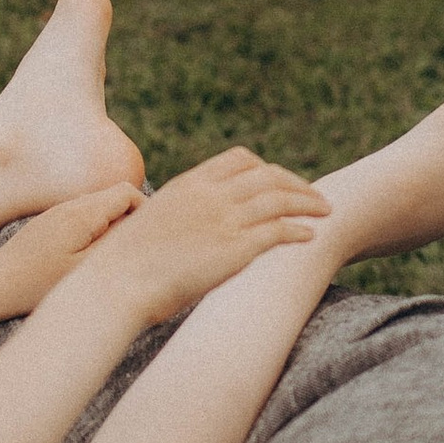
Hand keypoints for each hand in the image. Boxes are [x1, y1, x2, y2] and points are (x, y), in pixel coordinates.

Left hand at [0, 182, 140, 322]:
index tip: (149, 241)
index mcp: (83, 212)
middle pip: (114, 199)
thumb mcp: (84, 268)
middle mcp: (70, 206)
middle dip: (130, 222)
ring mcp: (57, 214)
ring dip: (111, 230)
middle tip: (131, 255)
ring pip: (98, 211)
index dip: (147, 212)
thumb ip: (116, 243)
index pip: (128, 192)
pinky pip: (82, 221)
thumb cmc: (38, 284)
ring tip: (109, 261)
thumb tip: (142, 227)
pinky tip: (86, 262)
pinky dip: (93, 235)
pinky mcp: (48, 226)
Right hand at [89, 149, 328, 327]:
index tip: (279, 181)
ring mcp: (224, 219)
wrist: (117, 283)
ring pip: (280, 199)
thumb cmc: (124, 265)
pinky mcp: (235, 248)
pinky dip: (299, 230)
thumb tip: (184, 234)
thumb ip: (178, 219)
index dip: (266, 168)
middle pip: (268, 175)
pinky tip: (310, 237)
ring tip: (326, 211)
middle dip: (297, 183)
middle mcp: (210, 195)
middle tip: (315, 196)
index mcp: (189, 184)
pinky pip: (279, 231)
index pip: (238, 159)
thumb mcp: (152, 225)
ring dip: (308, 203)